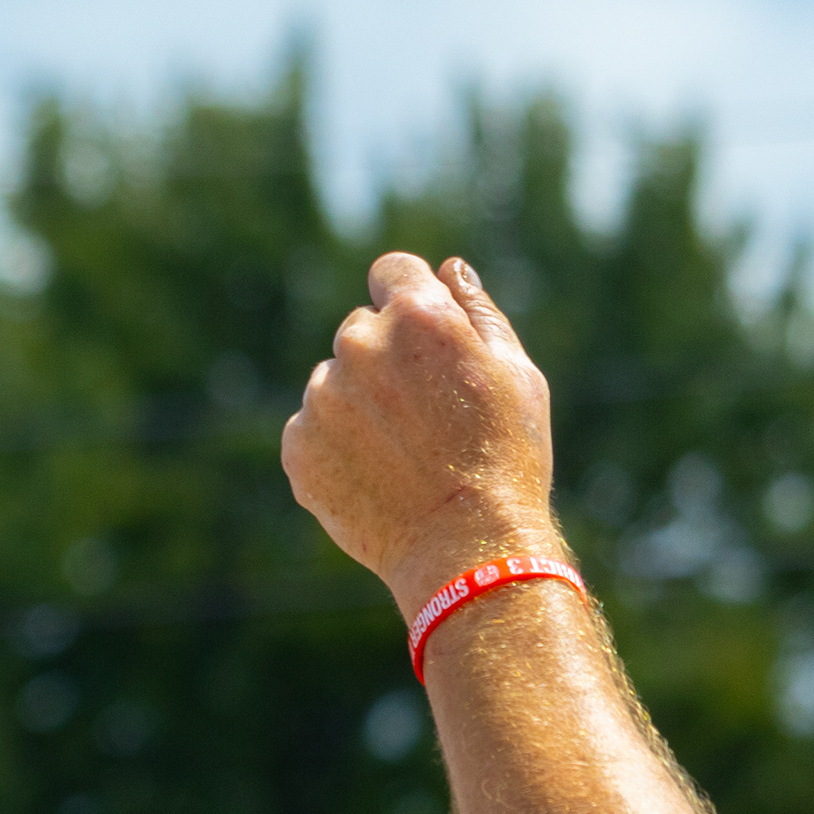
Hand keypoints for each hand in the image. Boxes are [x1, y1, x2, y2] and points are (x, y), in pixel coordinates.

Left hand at [280, 252, 565, 618]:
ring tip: (404, 452)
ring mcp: (321, 396)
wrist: (466, 545)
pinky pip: (312, 428)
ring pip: (334, 381)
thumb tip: (448, 268)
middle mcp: (359, 345)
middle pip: (361, 330)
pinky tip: (377, 475)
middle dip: (388, 358)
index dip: (408, 298)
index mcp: (418, 315)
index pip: (390, 272)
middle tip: (427, 414)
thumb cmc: (506, 456)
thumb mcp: (515, 373)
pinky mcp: (297, 444)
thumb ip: (477, 311)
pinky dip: (336, 446)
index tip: (421, 335)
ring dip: (358, 403)